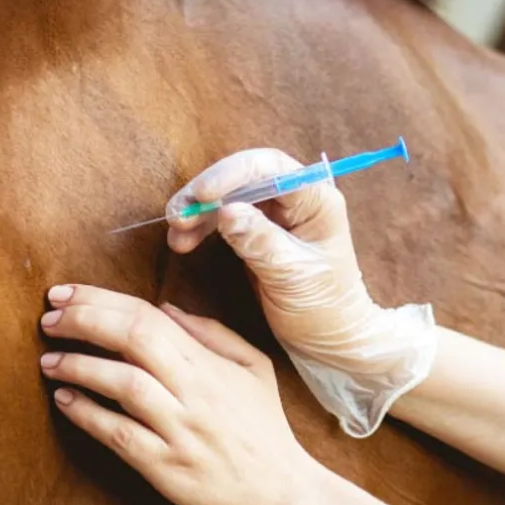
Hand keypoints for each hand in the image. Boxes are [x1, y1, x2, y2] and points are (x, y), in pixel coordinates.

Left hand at [38, 284, 318, 504]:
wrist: (282, 497)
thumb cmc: (265, 431)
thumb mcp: (254, 368)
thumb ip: (211, 332)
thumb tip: (164, 307)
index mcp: (210, 364)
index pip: (148, 316)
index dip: (100, 300)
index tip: (64, 295)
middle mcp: (194, 391)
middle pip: (132, 339)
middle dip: (83, 321)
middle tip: (47, 319)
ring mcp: (179, 430)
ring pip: (123, 384)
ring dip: (79, 366)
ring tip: (49, 361)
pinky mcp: (166, 467)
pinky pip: (120, 435)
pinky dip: (88, 415)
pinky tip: (64, 401)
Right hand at [165, 149, 437, 437]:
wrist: (329, 337)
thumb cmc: (323, 306)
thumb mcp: (292, 275)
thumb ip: (260, 242)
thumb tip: (226, 212)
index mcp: (315, 199)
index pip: (270, 168)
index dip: (232, 174)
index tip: (202, 194)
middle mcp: (295, 198)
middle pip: (242, 177)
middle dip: (206, 192)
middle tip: (177, 215)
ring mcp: (274, 213)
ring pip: (228, 196)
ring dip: (198, 211)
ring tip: (175, 233)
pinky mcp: (257, 231)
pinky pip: (223, 218)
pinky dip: (201, 227)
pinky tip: (183, 243)